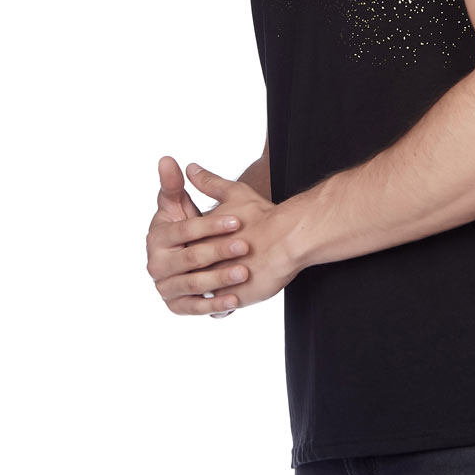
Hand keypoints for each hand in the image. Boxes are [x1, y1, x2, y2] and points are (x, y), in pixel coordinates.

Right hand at [147, 156, 251, 315]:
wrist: (207, 253)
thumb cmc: (197, 224)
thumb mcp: (185, 202)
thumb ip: (175, 184)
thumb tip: (167, 160)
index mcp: (157, 237)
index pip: (184, 230)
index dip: (210, 225)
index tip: (237, 220)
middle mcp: (157, 264)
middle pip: (190, 258)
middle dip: (218, 252)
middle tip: (244, 246)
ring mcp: (166, 287)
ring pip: (194, 285)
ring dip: (220, 280)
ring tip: (244, 272)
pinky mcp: (178, 306)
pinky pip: (195, 308)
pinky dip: (214, 306)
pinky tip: (235, 300)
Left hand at [180, 162, 301, 311]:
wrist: (289, 237)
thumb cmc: (261, 215)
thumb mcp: (233, 193)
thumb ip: (208, 183)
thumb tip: (191, 168)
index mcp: (201, 240)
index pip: (186, 250)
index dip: (186, 251)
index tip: (187, 253)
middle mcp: (207, 264)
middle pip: (192, 274)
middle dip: (192, 275)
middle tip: (191, 276)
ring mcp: (221, 284)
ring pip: (205, 293)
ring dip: (206, 292)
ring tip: (209, 292)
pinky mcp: (237, 299)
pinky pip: (223, 307)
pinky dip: (223, 305)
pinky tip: (225, 304)